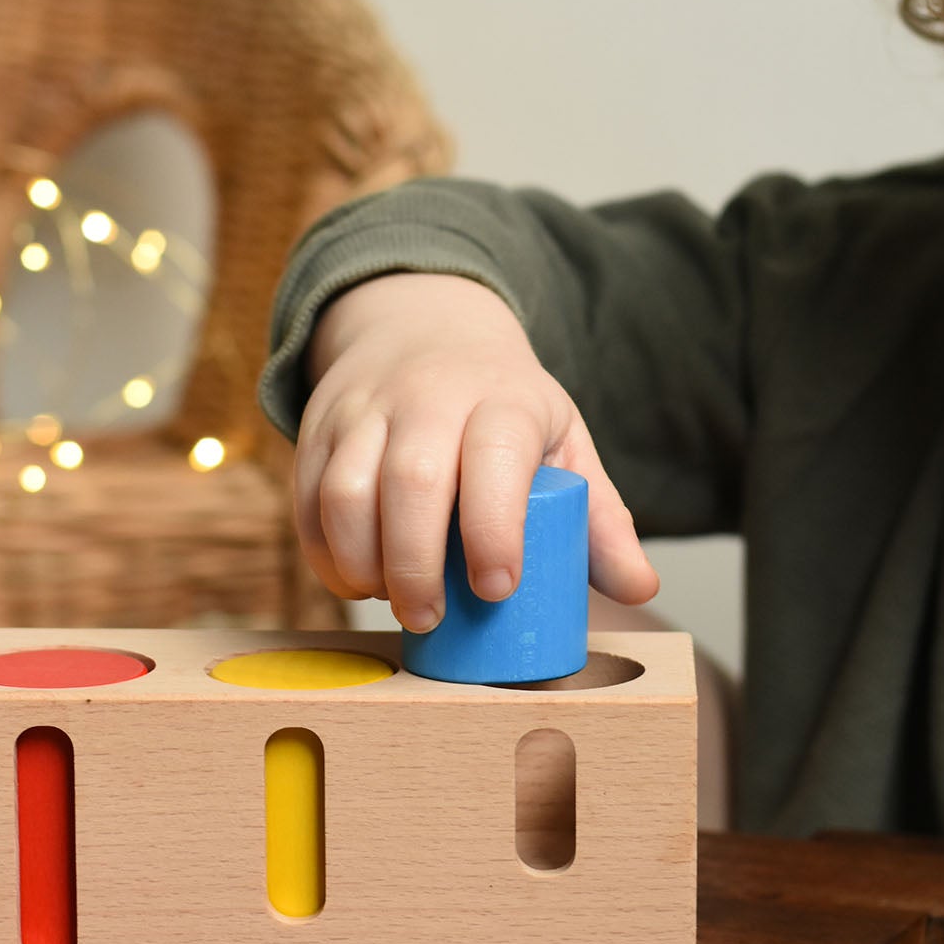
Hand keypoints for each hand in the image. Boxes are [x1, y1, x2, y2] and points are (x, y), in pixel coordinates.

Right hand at [295, 272, 658, 631]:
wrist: (423, 325)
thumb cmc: (502, 405)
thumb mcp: (562, 440)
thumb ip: (599, 516)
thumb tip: (638, 587)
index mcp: (502, 400)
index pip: (495, 455)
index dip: (494, 526)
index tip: (498, 587)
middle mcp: (427, 396)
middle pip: (410, 481)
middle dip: (416, 565)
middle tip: (429, 618)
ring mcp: (365, 409)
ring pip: (344, 491)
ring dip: (360, 563)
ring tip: (388, 599)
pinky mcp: (317, 427)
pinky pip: (305, 498)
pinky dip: (322, 552)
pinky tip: (353, 578)